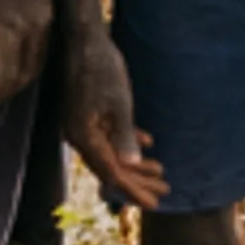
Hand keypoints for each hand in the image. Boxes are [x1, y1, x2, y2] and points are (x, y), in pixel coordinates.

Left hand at [0, 0, 53, 115]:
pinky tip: (11, 68)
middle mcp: (36, 31)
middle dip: (2, 94)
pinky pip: (41, 53)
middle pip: (23, 76)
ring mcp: (47, 24)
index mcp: (14, 28)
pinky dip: (26, 68)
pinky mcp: (51, 17)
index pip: (6, 74)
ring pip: (35, 67)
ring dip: (15, 83)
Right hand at [66, 29, 167, 208]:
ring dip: (135, 164)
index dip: (133, 189)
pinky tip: (148, 145)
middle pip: (110, 166)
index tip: (154, 204)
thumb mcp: (119, 104)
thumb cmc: (103, 70)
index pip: (111, 172)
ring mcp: (82, 124)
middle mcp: (79, 135)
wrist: (86, 40)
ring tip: (160, 172)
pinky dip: (128, 142)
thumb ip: (124, 136)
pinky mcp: (88, 114)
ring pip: (111, 152)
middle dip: (138, 180)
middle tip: (165, 191)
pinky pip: (109, 136)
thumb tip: (131, 165)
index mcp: (84, 136)